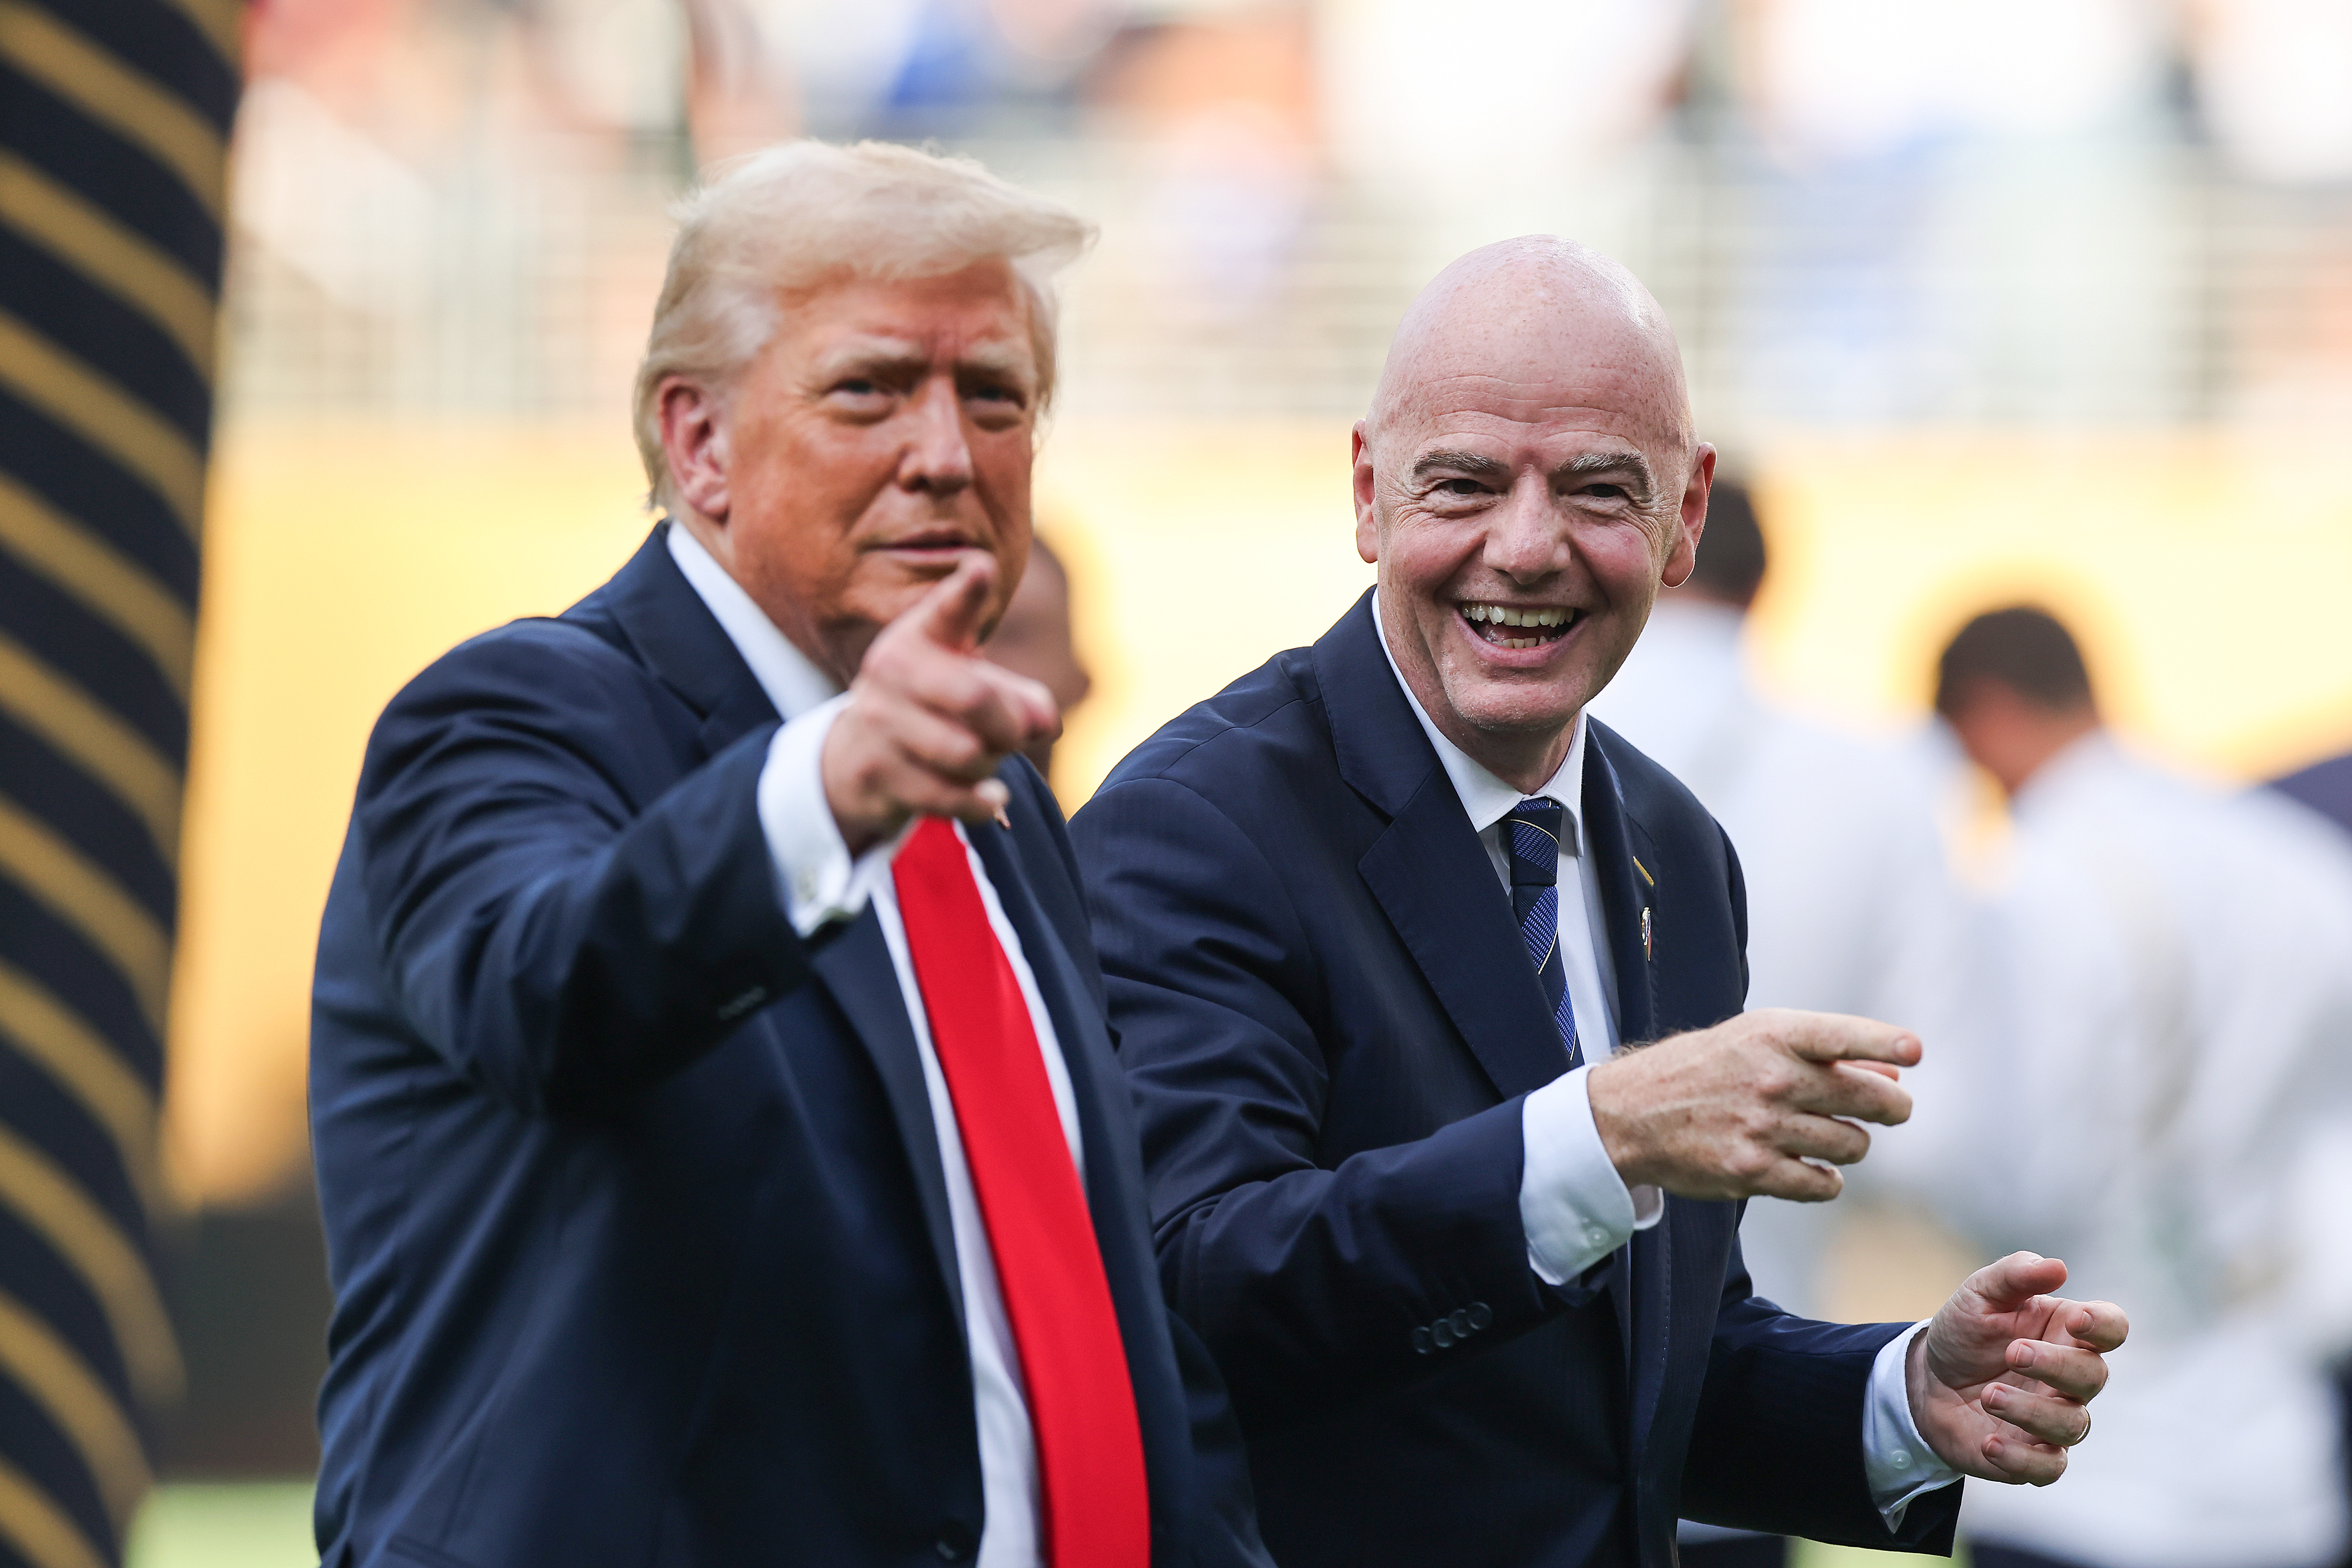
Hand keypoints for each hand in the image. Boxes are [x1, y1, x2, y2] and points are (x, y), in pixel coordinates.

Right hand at [821, 557, 1059, 853]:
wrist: (861, 755)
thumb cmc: (934, 707)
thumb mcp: (973, 683)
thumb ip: (1022, 697)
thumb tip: (1044, 724)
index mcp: (918, 634)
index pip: (949, 610)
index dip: (968, 591)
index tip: (983, 569)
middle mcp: (889, 668)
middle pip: (976, 697)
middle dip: (1011, 725)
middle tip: (1016, 735)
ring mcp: (876, 720)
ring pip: (965, 752)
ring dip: (989, 765)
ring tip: (982, 759)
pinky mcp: (873, 770)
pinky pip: (948, 795)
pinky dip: (980, 803)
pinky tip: (993, 799)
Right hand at [1585, 1008, 1917, 1200]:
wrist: (1632, 1114)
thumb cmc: (1704, 1070)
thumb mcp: (1756, 1041)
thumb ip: (1826, 1055)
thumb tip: (1894, 1072)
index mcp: (1772, 1035)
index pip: (1841, 1035)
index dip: (1883, 1042)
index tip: (1914, 1051)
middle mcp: (1771, 1078)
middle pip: (1868, 1100)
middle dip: (1892, 1107)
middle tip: (1893, 1110)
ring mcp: (1763, 1127)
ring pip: (1853, 1145)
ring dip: (1850, 1143)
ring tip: (1826, 1136)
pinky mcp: (1753, 1171)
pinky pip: (1824, 1184)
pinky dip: (1826, 1179)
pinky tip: (1809, 1167)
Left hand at [1910, 1252, 2126, 1484]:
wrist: (1925, 1380)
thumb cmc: (1965, 1334)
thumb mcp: (1978, 1294)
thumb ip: (2014, 1275)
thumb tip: (2057, 1267)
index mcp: (2066, 1331)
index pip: (2113, 1327)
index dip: (2105, 1326)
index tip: (2076, 1319)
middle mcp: (2070, 1378)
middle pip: (2094, 1376)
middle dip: (2056, 1366)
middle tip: (2012, 1352)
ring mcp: (2054, 1418)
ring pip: (2072, 1424)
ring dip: (2030, 1411)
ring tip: (1988, 1393)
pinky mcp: (2032, 1455)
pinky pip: (2048, 1468)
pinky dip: (2021, 1458)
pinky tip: (1989, 1442)